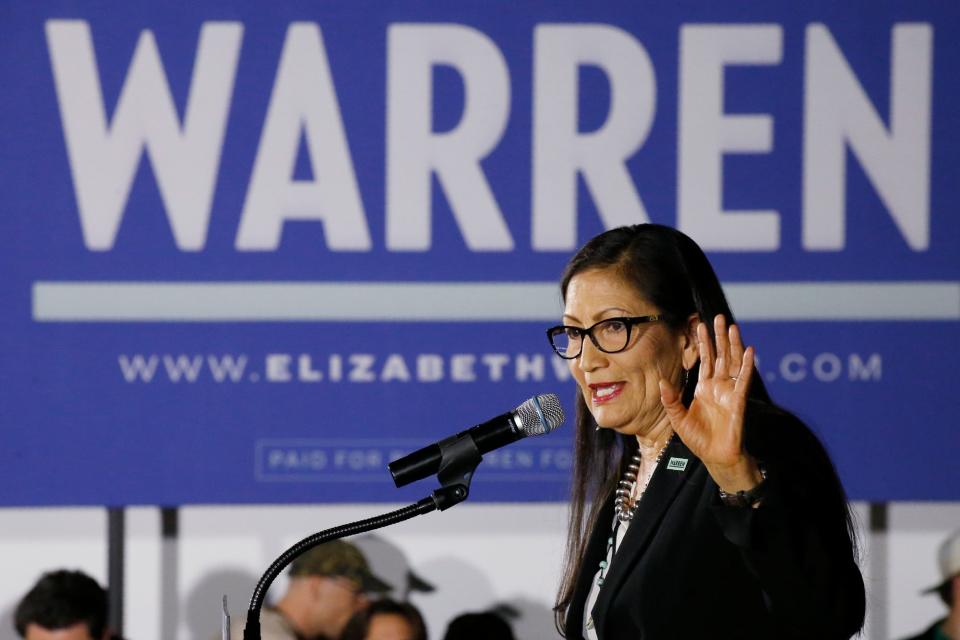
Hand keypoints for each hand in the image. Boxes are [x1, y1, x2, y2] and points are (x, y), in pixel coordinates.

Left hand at [659, 315, 761, 491]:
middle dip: (720, 337)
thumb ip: (670, 400)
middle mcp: (719, 386)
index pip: (705, 359)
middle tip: (719, 317)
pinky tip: (749, 350)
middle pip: (721, 355)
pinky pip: (744, 380)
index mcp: (704, 387)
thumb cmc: (699, 439)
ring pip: (734, 363)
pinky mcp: (738, 401)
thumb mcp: (678, 418)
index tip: (700, 323)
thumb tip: (661, 381)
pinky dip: (747, 365)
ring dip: (734, 345)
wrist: (715, 457)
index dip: (703, 342)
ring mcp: (730, 392)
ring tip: (733, 327)